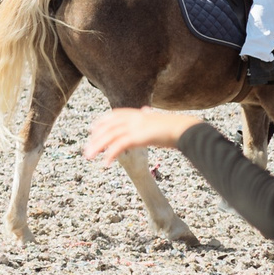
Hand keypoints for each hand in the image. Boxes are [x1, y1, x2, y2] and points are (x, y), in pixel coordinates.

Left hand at [82, 106, 196, 164]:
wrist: (187, 130)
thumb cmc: (177, 127)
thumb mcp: (158, 120)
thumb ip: (149, 117)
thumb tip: (146, 110)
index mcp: (139, 114)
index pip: (114, 115)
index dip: (101, 122)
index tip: (92, 129)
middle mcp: (134, 118)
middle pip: (108, 127)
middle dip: (95, 138)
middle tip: (86, 150)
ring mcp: (135, 127)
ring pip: (109, 136)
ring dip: (97, 147)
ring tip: (88, 157)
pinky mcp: (138, 137)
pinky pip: (118, 146)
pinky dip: (110, 155)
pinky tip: (105, 164)